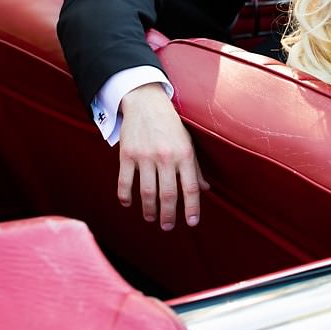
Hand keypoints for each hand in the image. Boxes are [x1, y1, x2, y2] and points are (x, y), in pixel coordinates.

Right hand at [117, 83, 208, 229]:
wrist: (146, 102)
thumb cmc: (171, 125)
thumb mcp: (188, 143)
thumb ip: (195, 167)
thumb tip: (205, 189)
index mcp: (184, 154)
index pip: (191, 187)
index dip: (192, 207)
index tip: (192, 222)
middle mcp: (166, 156)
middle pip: (168, 194)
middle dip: (168, 215)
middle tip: (168, 227)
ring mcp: (145, 156)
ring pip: (147, 191)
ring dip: (149, 209)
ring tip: (151, 218)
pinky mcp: (127, 154)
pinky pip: (125, 181)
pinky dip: (125, 196)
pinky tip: (129, 203)